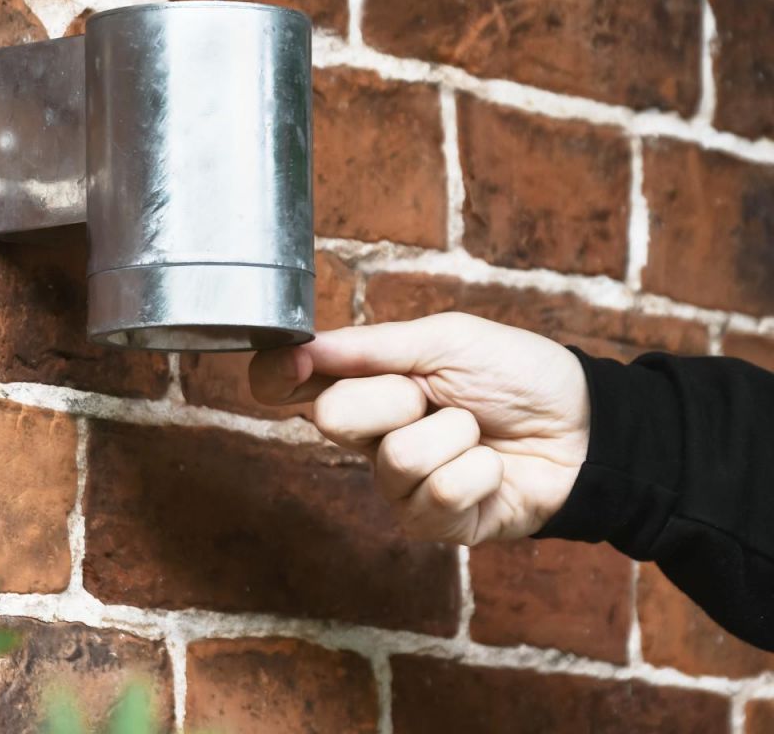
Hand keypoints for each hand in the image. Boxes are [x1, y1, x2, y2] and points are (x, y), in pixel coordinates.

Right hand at [250, 313, 589, 544]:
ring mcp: (399, 484)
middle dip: (394, 396)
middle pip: (332, 418)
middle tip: (433, 393)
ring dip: (452, 435)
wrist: (586, 426)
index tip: (288, 369)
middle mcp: (371, 435)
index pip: (294, 383)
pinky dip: (477, 471)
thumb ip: (371, 347)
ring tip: (477, 431)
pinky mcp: (435, 525)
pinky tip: (493, 467)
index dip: (278, 376)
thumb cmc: (518, 374)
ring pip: (394, 458)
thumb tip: (305, 348)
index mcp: (367, 381)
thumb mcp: (445, 339)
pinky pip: (436, 495)